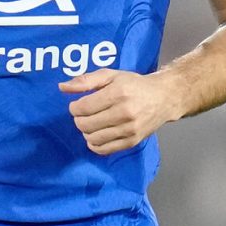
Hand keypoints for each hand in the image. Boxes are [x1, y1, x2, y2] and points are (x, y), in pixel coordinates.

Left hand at [58, 69, 181, 154]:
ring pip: (93, 138)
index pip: (84, 107)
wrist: (163, 98)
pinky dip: (94, 145)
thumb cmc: (134, 84)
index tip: (77, 105)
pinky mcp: (132, 141)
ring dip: (86, 132)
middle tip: (83, 114)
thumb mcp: (111, 75)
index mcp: (118, 93)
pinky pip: (105, 149)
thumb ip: (86, 80)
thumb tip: (62, 87)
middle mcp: (124, 112)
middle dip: (79, 120)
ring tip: (90, 123)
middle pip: (86, 124)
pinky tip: (95, 136)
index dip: (74, 107)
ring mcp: (129, 129)